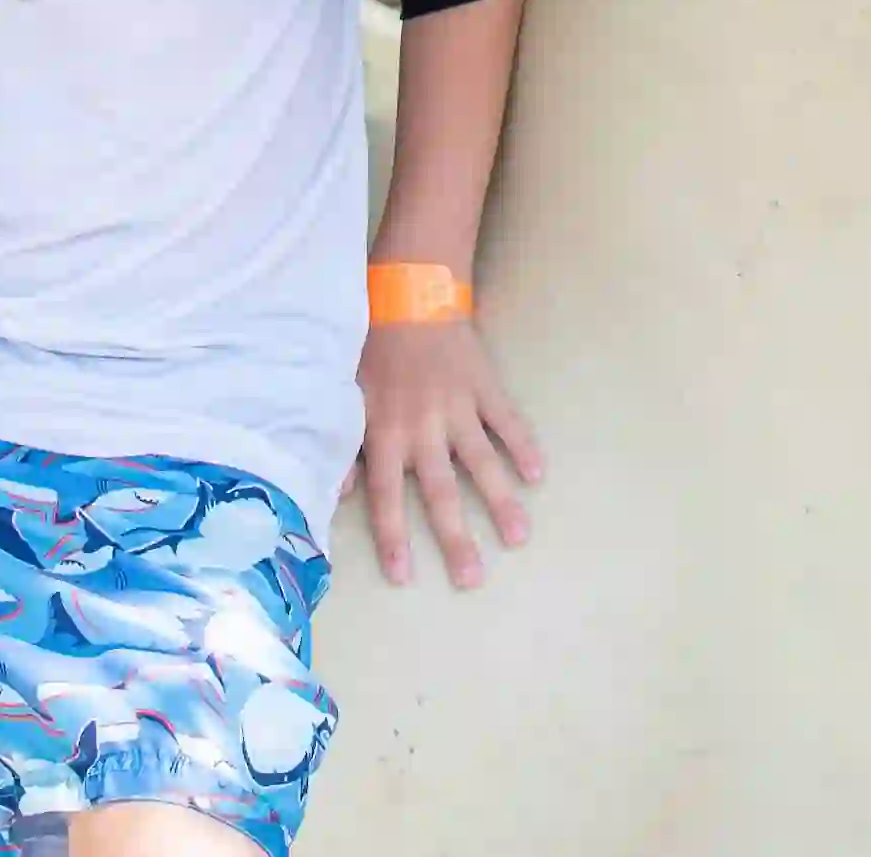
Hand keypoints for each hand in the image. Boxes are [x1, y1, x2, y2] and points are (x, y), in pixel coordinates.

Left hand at [345, 317, 542, 586]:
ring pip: (481, 462)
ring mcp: (458, 407)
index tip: (404, 577)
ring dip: (500, 501)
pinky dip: (523, 446)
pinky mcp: (484, 387)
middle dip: (456, 538)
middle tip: (472, 580)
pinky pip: (507, 421)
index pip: (387, 496)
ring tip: (518, 537)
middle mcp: (422, 427)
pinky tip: (538, 475)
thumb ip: (345, 444)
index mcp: (384, 431)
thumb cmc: (372, 346)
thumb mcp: (346, 392)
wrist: (408, 289)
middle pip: (440, 492)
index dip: (394, 537)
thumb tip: (333, 493)